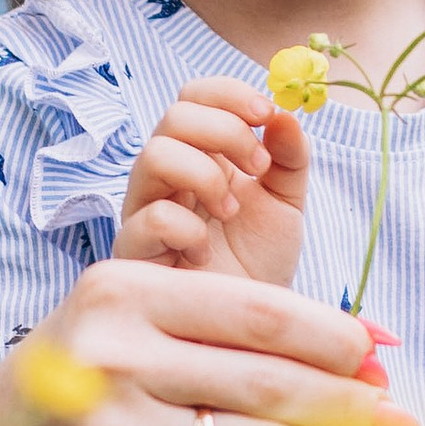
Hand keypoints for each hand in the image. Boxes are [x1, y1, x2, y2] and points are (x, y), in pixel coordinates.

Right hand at [0, 255, 416, 425]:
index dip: (333, 333)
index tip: (378, 347)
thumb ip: (221, 326)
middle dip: (348, 394)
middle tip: (393, 403)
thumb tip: (355, 342)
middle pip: (272, 376)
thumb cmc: (73, 385)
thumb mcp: (122, 326)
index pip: (258, 310)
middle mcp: (118, 358)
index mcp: (121, 293)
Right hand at [116, 77, 309, 288]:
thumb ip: (289, 158)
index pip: (195, 97)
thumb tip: (286, 113)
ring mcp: (145, 210)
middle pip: (174, 115)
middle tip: (257, 168)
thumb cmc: (258, 263)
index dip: (229, 94)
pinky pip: (153, 218)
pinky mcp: (135, 251)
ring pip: (154, 155)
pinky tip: (205, 254)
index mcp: (200, 154)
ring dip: (205, 176)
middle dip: (225, 132)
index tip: (267, 114)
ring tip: (230, 213)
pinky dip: (190, 230)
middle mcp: (166, 176)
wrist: (248, 331)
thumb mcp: (285, 204)